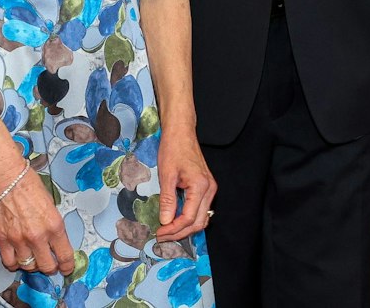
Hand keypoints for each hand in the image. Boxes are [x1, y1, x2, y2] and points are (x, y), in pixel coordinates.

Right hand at [0, 161, 74, 275]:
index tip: (66, 269)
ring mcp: (18, 240)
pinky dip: (14, 264)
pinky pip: (9, 263)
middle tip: (50, 264)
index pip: (65, 256)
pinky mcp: (2, 240)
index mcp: (54, 225)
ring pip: (28, 267)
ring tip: (33, 258)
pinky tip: (17, 257)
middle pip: (47, 267)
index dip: (67, 267)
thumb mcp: (51, 204)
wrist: (6, 178)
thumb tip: (55, 241)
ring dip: (32, 265)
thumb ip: (53, 225)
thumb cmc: (29, 185)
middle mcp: (38, 236)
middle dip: (51, 268)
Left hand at [154, 125, 215, 242]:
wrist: (181, 133)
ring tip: (168, 231)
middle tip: (162, 236)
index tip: (160, 233)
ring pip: (202, 218)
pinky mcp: (206, 187)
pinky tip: (177, 220)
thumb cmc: (173, 149)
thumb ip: (167, 200)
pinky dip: (190, 219)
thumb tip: (165, 221)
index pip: (188, 218)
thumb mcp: (166, 175)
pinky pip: (201, 209)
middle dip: (180, 233)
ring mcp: (210, 188)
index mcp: (200, 186)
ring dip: (185, 228)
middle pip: (198, 222)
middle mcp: (209, 189)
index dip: (173, 229)